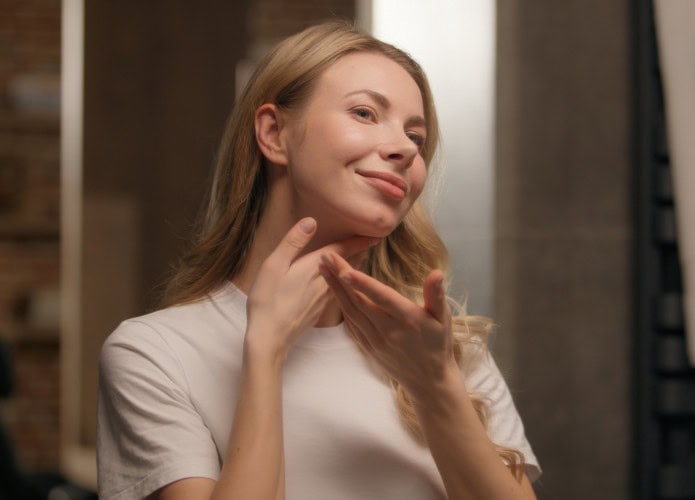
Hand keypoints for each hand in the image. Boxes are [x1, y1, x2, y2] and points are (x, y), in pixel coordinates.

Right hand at [245, 218, 373, 363]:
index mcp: (314, 269)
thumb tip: (311, 221)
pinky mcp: (319, 311)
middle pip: (347, 265)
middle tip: (372, 244)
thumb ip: (293, 243)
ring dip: (354, 267)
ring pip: (344, 279)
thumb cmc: (268, 300)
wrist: (270, 339)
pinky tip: (343, 283)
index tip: (374, 235)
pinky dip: (344, 282)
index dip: (357, 241)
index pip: (341, 251)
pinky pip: (338, 291)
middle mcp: (324, 284)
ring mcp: (323, 300)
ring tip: (361, 258)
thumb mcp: (274, 265)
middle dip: (359, 253)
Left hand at [319, 251, 456, 400]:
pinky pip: (350, 323)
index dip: (363, 284)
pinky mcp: (368, 346)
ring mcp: (375, 340)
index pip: (381, 297)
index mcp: (407, 319)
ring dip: (335, 289)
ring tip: (323, 268)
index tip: (345, 270)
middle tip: (326, 255)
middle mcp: (388, 329)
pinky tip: (332, 290)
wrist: (428, 381)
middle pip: (359, 300)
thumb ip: (436, 295)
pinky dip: (340, 305)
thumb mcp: (443, 319)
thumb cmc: (438, 344)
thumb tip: (436, 272)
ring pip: (351, 311)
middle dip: (340, 277)